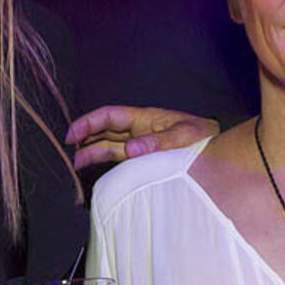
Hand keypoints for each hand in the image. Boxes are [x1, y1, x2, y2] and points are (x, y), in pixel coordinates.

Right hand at [66, 105, 218, 169]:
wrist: (216, 145)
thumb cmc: (202, 135)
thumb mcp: (183, 136)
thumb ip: (157, 142)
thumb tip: (131, 149)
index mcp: (143, 118)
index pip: (109, 116)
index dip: (88, 122)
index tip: (72, 134)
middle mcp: (137, 129)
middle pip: (104, 129)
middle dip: (84, 137)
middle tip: (69, 150)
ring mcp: (138, 142)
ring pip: (108, 143)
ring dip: (91, 150)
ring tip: (76, 163)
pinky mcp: (142, 156)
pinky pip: (118, 156)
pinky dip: (105, 160)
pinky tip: (94, 169)